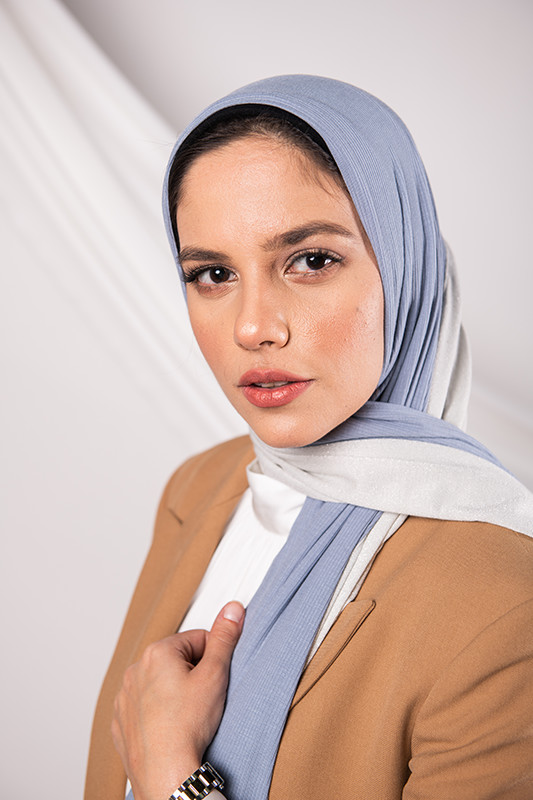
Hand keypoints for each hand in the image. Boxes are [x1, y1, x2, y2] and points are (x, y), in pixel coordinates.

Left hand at [111, 601, 244, 799]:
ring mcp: (124, 698)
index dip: (212, 659)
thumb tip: (233, 609)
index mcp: (157, 652)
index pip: (197, 640)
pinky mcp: (121, 722)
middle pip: (177, 661)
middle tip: (203, 699)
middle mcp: (134, 670)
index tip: (214, 680)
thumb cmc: (188, 725)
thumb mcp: (215, 675)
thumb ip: (225, 638)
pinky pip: (144, 708)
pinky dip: (157, 714)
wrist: (166, 771)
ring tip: (187, 716)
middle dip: (192, 675)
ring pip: (159, 685)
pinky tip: (170, 727)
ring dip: (174, 693)